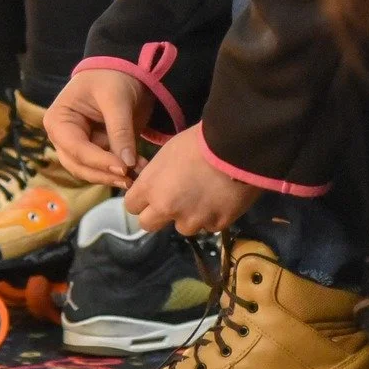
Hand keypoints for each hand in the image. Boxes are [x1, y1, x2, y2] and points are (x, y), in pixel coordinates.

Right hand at [44, 69, 152, 185]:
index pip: (76, 148)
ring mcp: (78, 146)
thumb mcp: (117, 100)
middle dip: (104, 174)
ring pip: (91, 172)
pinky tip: (140, 167)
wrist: (123, 70)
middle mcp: (63, 138)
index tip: (123, 168)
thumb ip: (120, 131)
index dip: (99, 162)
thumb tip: (127, 164)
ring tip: (138, 174)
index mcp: (58, 121)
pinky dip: (122, 170)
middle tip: (129, 179)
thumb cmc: (112, 78)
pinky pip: (105, 167)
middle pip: (80, 166)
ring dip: (114, 176)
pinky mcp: (95, 151)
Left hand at [123, 126, 257, 235]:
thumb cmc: (199, 141)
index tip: (152, 194)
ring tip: (205, 196)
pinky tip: (222, 198)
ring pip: (182, 227)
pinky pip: (209, 225)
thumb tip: (156, 187)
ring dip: (189, 216)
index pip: (131, 206)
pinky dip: (213, 216)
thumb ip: (157, 176)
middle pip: (148, 224)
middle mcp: (166, 209)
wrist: (236, 148)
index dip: (141, 200)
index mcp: (151, 188)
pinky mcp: (217, 225)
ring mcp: (192, 220)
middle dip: (158, 215)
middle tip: (174, 201)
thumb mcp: (168, 153)